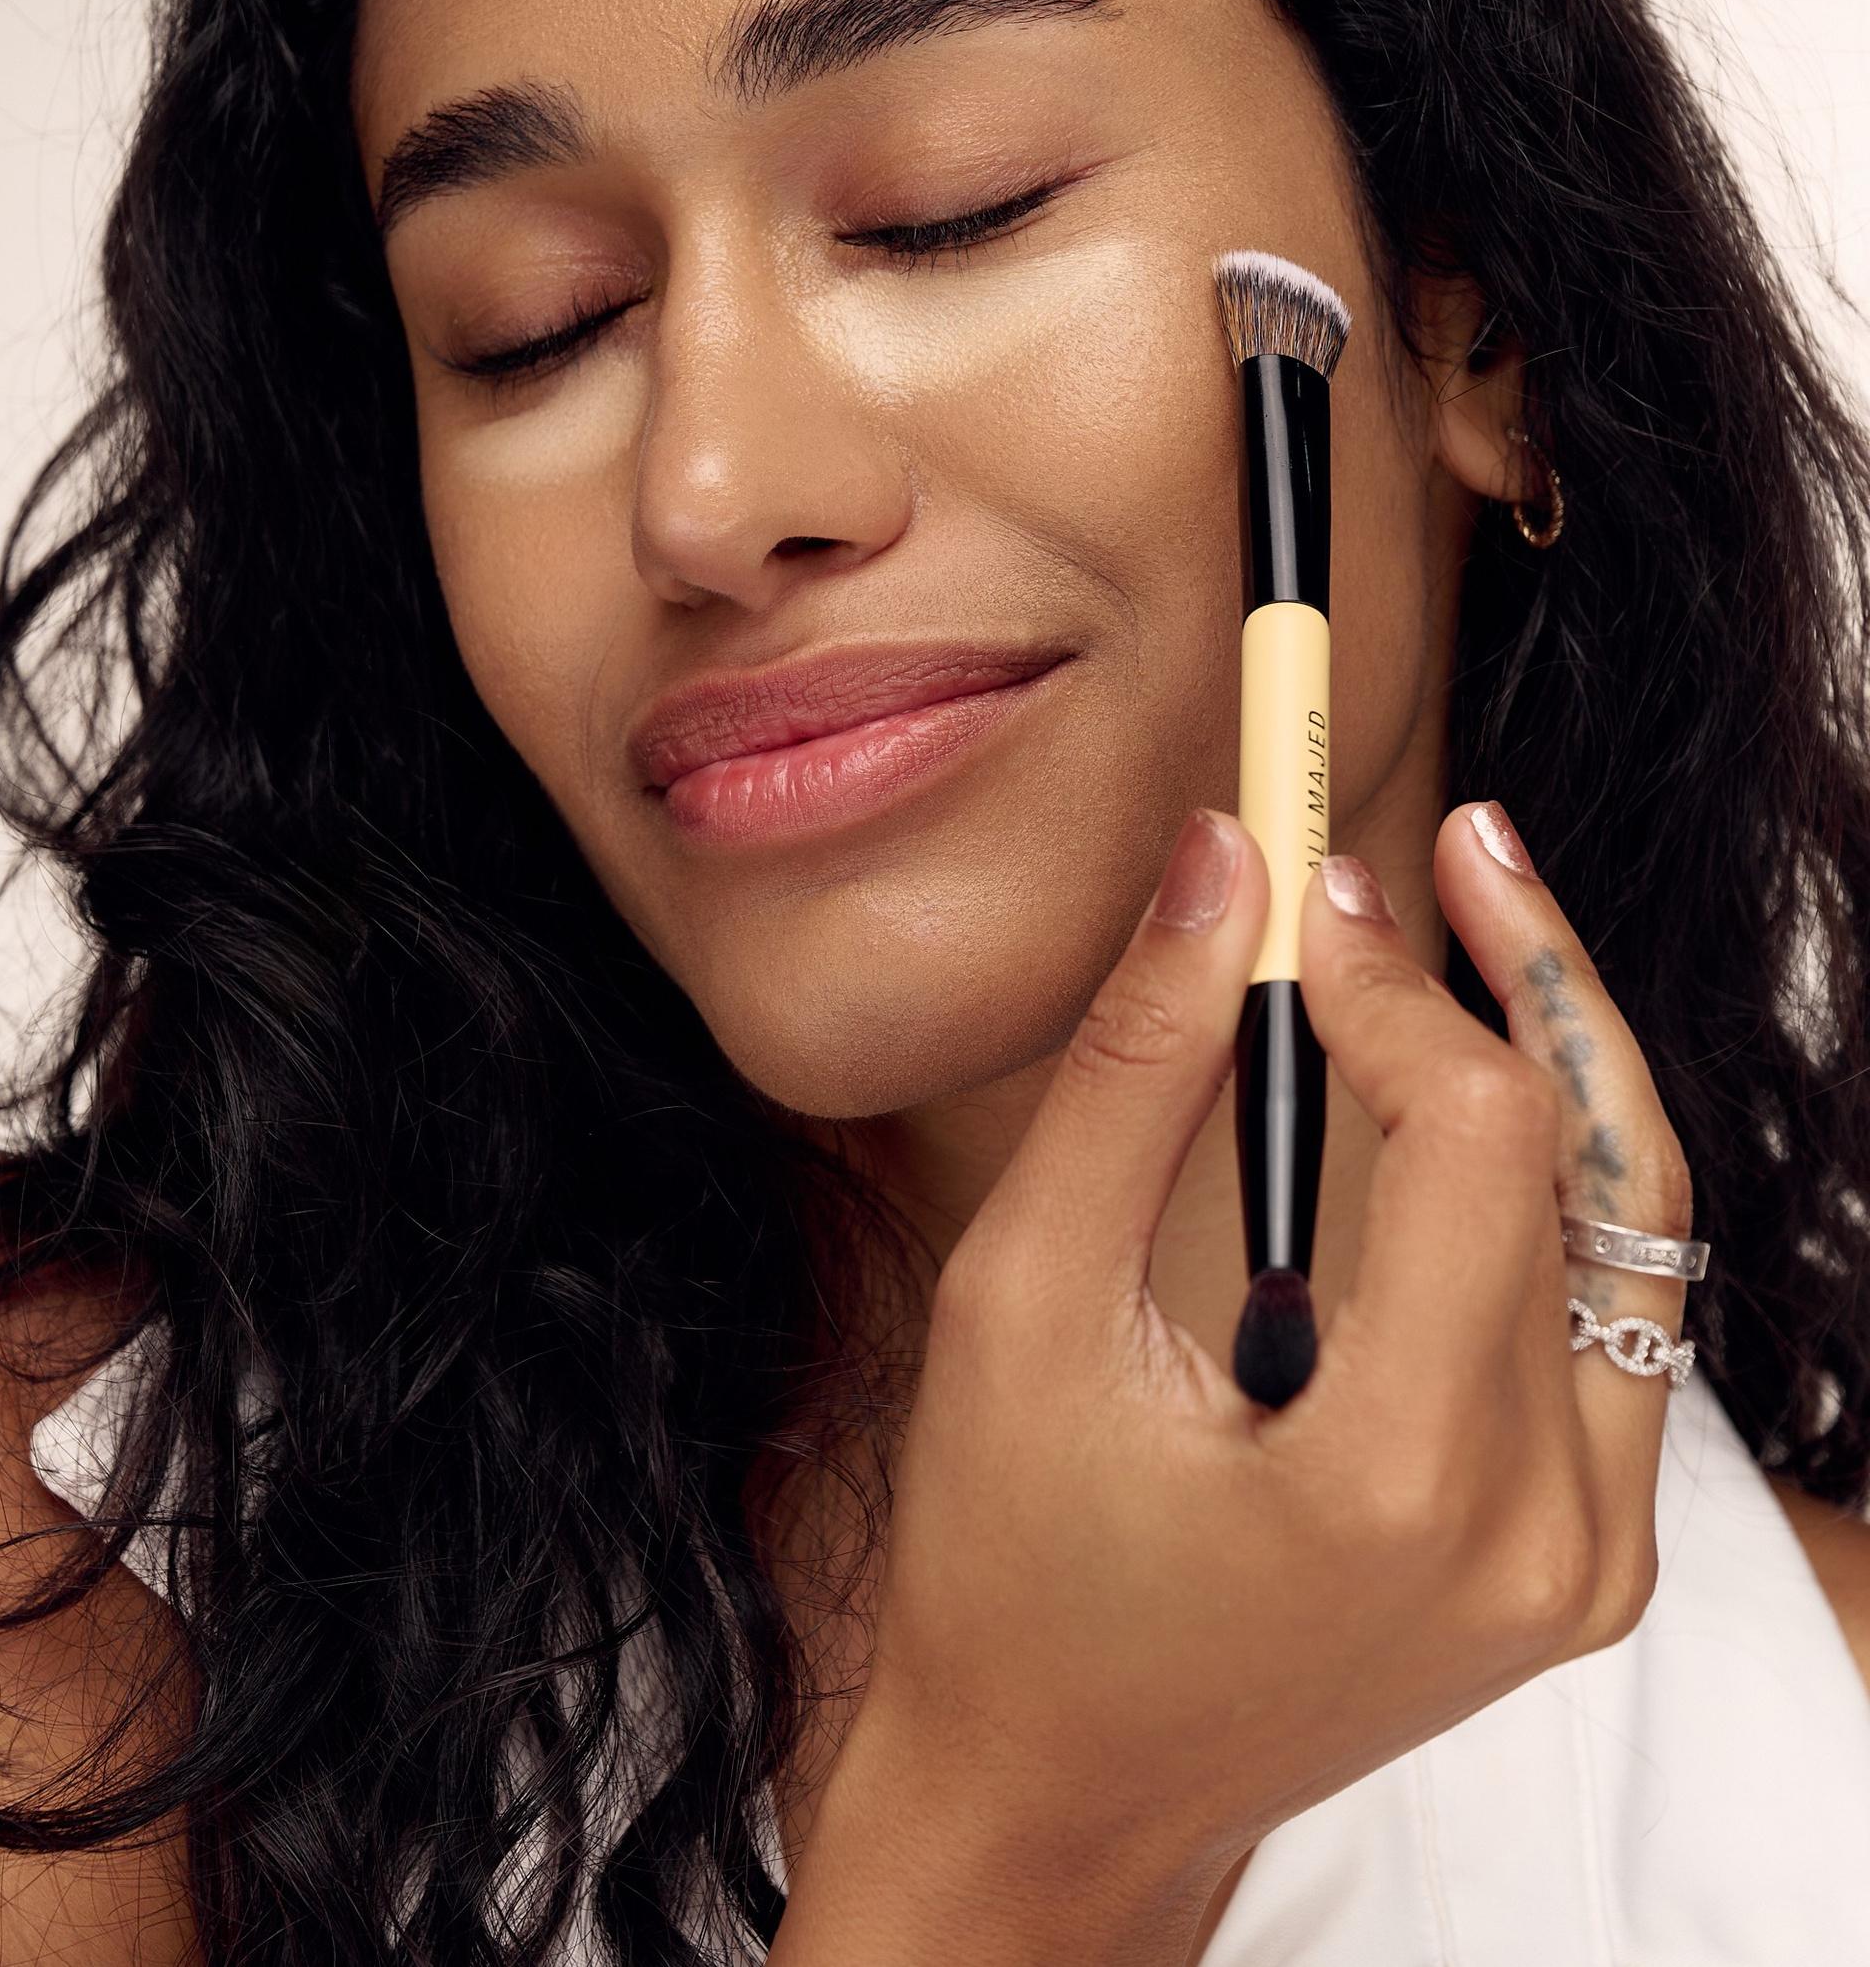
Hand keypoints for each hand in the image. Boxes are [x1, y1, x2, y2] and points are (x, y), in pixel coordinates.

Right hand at [774, 802, 1689, 1966]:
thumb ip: (1132, 1070)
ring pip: (1634, 1238)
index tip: (1300, 891)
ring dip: (1557, 1066)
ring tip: (1476, 922)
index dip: (1398, 980)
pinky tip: (1465, 1090)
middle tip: (1456, 840)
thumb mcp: (1021, 1303)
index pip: (1479, 1138)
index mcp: (1402, 1482)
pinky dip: (1549, 1185)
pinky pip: (1612, 1324)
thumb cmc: (1007, 1570)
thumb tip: (1221, 868)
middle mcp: (1541, 1534)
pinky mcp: (1582, 1565)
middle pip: (1594, 1168)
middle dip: (1523, 977)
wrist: (1058, 1800)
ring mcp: (1583, 1563)